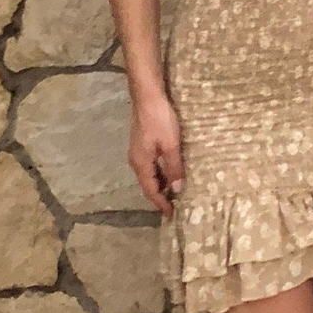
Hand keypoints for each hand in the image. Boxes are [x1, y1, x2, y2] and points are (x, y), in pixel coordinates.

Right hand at [129, 94, 184, 214]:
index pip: (150, 190)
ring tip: (176, 191)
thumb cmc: (160, 120)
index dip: (161, 203)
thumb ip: (173, 167)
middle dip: (160, 196)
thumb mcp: (171, 145)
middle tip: (176, 205)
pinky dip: (160, 172)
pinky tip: (171, 171)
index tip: (171, 215)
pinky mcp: (142, 144)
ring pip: (149, 174)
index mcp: (141, 163)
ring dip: (161, 184)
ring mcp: (138, 152)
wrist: (148, 97)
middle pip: (148, 184)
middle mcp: (136, 160)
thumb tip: (176, 189)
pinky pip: (151, 165)